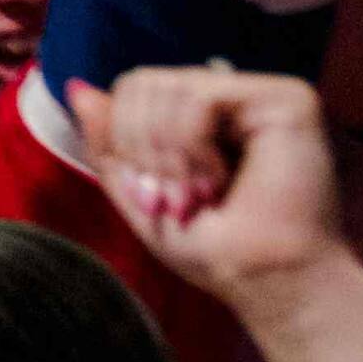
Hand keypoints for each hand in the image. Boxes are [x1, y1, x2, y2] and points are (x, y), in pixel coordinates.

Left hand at [68, 67, 348, 306]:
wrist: (267, 279)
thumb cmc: (213, 248)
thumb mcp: (139, 195)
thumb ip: (108, 144)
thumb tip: (76, 88)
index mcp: (198, 117)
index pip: (133, 90)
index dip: (121, 138)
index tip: (149, 195)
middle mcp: (230, 98)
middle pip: (143, 82)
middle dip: (140, 147)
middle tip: (172, 198)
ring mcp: (258, 94)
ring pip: (168, 86)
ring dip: (167, 153)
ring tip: (198, 194)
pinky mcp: (286, 97)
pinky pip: (200, 95)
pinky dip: (191, 145)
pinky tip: (217, 180)